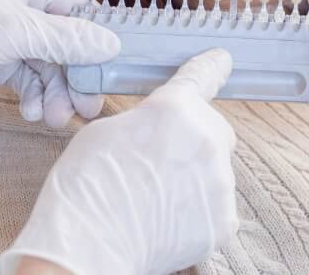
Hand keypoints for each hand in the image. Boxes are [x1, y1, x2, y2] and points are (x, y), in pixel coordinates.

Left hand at [0, 0, 119, 137]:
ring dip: (57, 92)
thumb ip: (67, 40)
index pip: (76, 7)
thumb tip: (112, 44)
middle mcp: (23, 1)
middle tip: (89, 105)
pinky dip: (37, 96)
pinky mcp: (3, 59)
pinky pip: (33, 78)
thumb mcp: (16, 32)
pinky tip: (34, 112)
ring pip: (52, 64)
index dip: (96, 37)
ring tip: (57, 117)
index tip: (112, 67)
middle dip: (75, 75)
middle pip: (67, 40)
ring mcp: (14, 32)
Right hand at [0, 48, 238, 274]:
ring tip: (156, 194)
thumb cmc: (86, 186)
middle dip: (193, 137)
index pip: (200, 77)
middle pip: (212, 127)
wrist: (86, 250)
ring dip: (194, 174)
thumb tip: (159, 128)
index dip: (211, 66)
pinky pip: (215, 202)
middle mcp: (204, 138)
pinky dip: (197, 207)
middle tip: (160, 159)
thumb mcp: (107, 130)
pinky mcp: (223, 219)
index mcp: (173, 108)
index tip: (222, 58)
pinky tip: (167, 216)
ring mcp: (218, 181)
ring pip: (214, 167)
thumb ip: (146, 119)